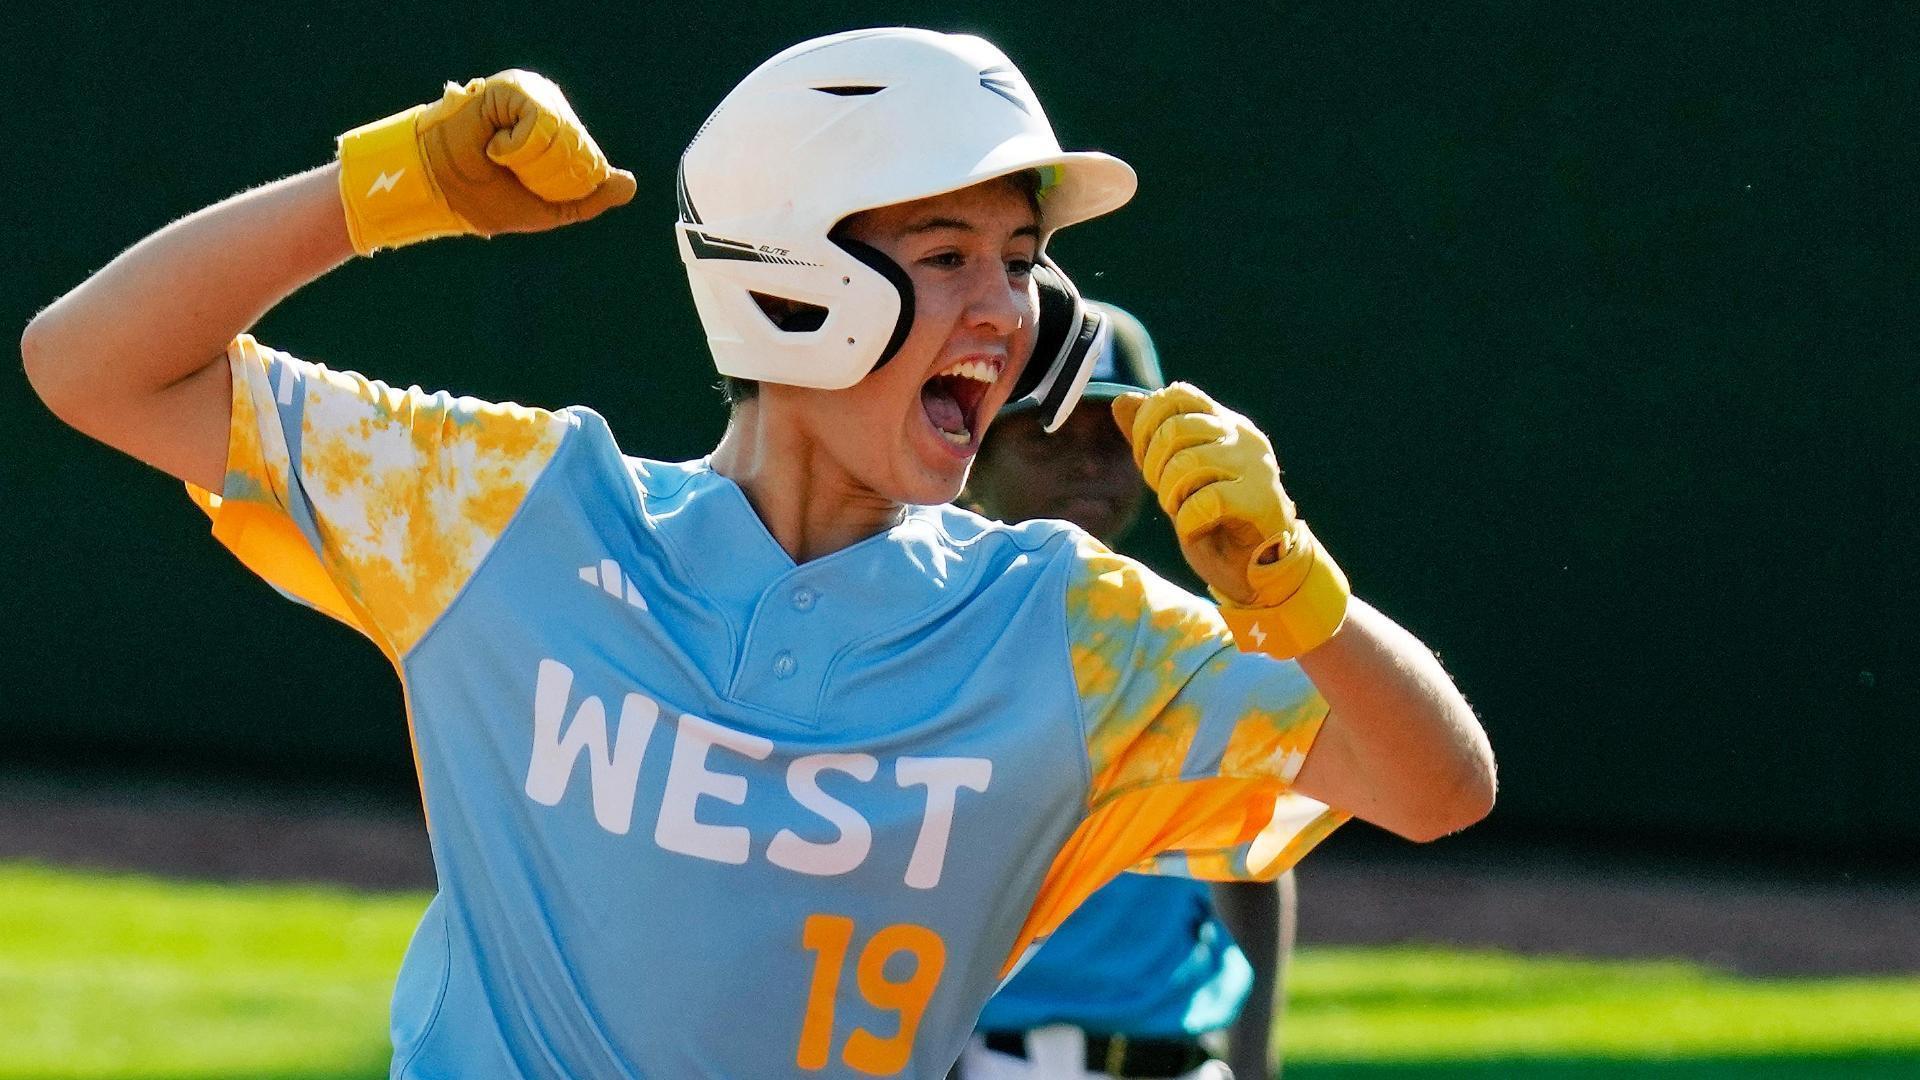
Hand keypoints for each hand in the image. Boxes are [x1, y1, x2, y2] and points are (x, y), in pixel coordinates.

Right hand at [337, 70, 635, 253]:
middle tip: (516, 173)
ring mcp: (529, 96)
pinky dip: (519, 144)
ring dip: (535, 159)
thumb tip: (629, 183)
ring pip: (562, 131)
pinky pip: (539, 119)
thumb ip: (590, 197)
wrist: (446, 191)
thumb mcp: (551, 208)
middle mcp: (544, 109)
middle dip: (552, 170)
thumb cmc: (490, 198)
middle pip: (578, 142)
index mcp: (553, 134)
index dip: (568, 176)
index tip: (530, 184)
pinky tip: (498, 147)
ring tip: (505, 160)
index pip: (584, 153)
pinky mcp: (511, 89)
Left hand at [1112, 383, 1348, 657]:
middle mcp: (1243, 436)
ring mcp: (1256, 466)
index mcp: (1224, 423)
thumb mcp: (1175, 475)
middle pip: (1176, 428)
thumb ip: (1152, 440)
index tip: (1145, 459)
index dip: (1148, 424)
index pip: (1178, 395)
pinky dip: (1188, 521)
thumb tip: (1122, 401)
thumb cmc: (1215, 520)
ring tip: (1180, 512)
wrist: (1257, 568)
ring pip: (1188, 463)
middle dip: (1154, 466)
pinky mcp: (1261, 500)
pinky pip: (1207, 500)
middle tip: (1164, 494)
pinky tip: (1194, 530)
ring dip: (1170, 495)